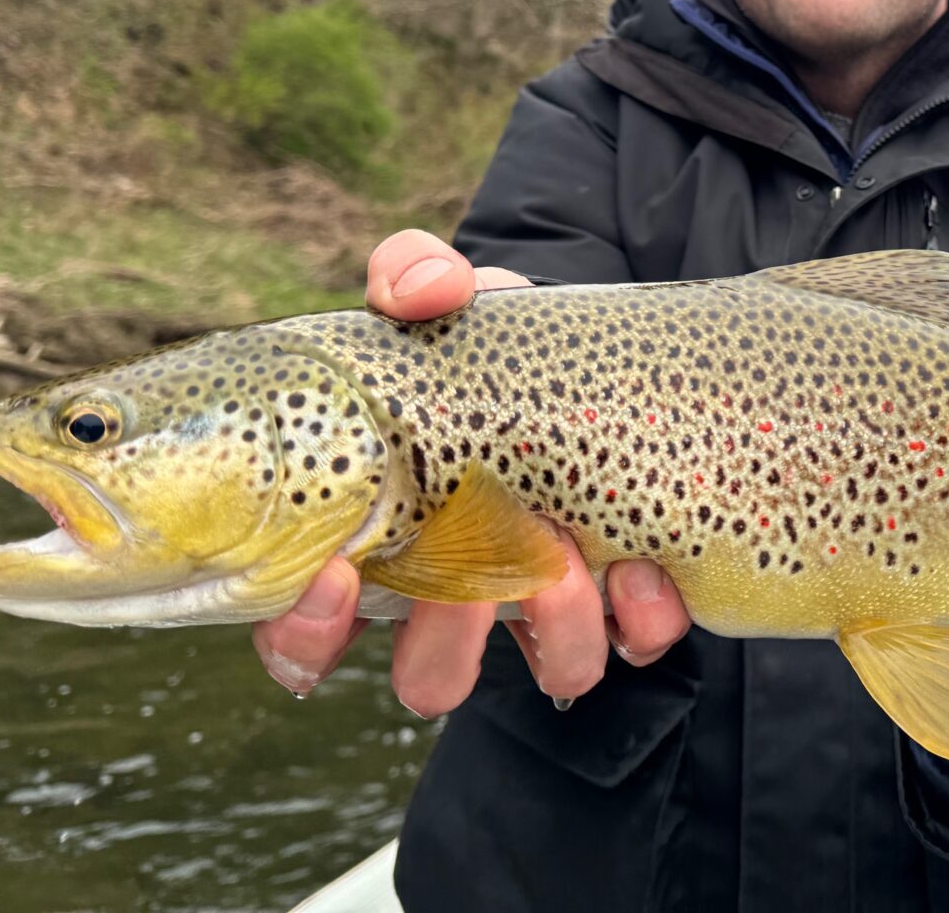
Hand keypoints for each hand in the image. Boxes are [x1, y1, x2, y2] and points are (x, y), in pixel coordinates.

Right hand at [251, 229, 691, 714]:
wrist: (589, 342)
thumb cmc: (485, 337)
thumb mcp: (444, 296)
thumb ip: (413, 275)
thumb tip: (425, 292)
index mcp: (379, 536)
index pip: (302, 633)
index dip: (304, 633)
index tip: (334, 576)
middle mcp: (458, 587)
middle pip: (428, 673)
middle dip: (449, 643)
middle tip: (477, 583)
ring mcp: (546, 597)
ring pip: (545, 668)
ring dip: (557, 631)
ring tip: (569, 558)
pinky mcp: (626, 593)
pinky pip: (636, 640)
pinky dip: (644, 617)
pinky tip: (645, 567)